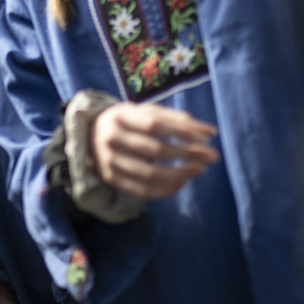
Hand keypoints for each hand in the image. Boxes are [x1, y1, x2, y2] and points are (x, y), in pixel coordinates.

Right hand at [91, 102, 218, 198]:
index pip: (154, 124)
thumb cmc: (129, 122)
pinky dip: (167, 190)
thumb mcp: (147, 112)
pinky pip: (143, 192)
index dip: (182, 132)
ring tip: (199, 170)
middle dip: (187, 154)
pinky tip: (183, 182)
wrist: (92, 136)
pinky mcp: (112, 180)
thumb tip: (210, 132)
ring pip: (150, 174)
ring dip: (180, 174)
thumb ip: (177, 120)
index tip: (207, 139)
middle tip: (212, 157)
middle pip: (154, 149)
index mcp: (119, 115)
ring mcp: (109, 161)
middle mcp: (110, 138)